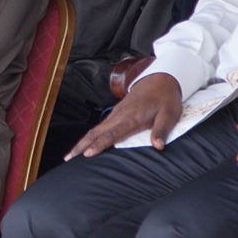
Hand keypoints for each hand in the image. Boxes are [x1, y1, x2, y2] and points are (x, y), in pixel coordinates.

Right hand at [68, 72, 183, 159]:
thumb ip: (161, 130)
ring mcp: (116, 114)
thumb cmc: (165, 98)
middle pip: (95, 132)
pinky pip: (100, 126)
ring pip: (95, 129)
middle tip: (68, 158)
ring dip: (82, 142)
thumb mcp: (169, 114)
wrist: (160, 79)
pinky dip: (90, 136)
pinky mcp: (116, 113)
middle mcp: (120, 115)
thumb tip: (157, 146)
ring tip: (72, 155)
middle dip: (80, 145)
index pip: (112, 133)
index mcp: (132, 117)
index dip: (99, 144)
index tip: (87, 154)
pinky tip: (86, 144)